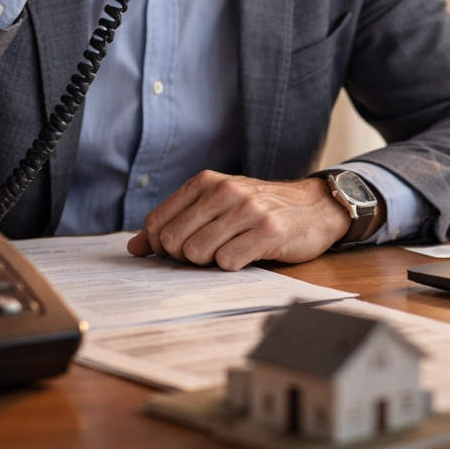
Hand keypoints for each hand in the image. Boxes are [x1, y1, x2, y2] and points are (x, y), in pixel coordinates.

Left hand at [126, 172, 352, 269]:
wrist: (315, 207)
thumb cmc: (261, 209)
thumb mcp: (217, 205)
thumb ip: (175, 222)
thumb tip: (133, 249)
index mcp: (206, 182)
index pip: (156, 222)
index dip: (159, 245)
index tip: (177, 251)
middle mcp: (225, 191)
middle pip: (172, 240)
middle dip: (184, 257)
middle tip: (209, 253)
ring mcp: (248, 210)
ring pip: (198, 253)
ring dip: (210, 262)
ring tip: (230, 251)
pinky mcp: (268, 232)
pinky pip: (228, 262)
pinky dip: (233, 266)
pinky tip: (248, 255)